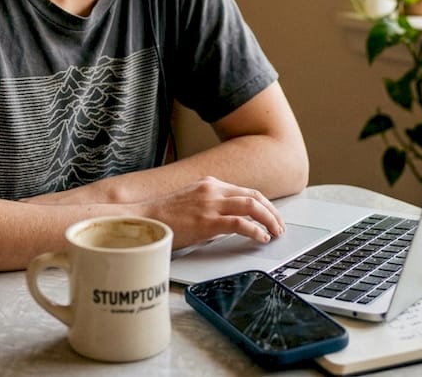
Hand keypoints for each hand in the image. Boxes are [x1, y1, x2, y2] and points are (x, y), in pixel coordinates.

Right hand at [137, 176, 284, 249]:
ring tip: (275, 232)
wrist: (141, 219)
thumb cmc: (162, 217)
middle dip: (272, 212)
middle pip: (254, 196)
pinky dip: (256, 230)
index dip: (263, 204)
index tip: (271, 216)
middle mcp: (212, 190)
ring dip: (269, 220)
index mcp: (209, 184)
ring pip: (252, 206)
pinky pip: (240, 223)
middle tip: (280, 226)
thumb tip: (228, 222)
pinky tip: (261, 238)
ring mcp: (210, 204)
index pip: (245, 191)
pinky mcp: (207, 221)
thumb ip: (209, 207)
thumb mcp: (190, 204)